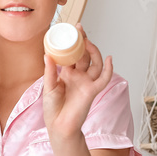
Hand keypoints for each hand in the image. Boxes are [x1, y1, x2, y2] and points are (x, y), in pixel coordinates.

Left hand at [42, 24, 113, 140]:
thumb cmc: (53, 108)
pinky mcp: (92, 90)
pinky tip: (109, 58)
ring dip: (94, 51)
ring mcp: (86, 82)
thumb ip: (50, 71)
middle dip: (84, 42)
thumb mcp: (48, 86)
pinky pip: (104, 78)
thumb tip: (47, 55)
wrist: (59, 125)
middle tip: (80, 30)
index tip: (70, 30)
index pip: (72, 54)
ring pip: (95, 63)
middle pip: (85, 55)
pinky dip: (109, 69)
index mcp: (67, 73)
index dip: (73, 43)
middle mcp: (78, 76)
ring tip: (88, 42)